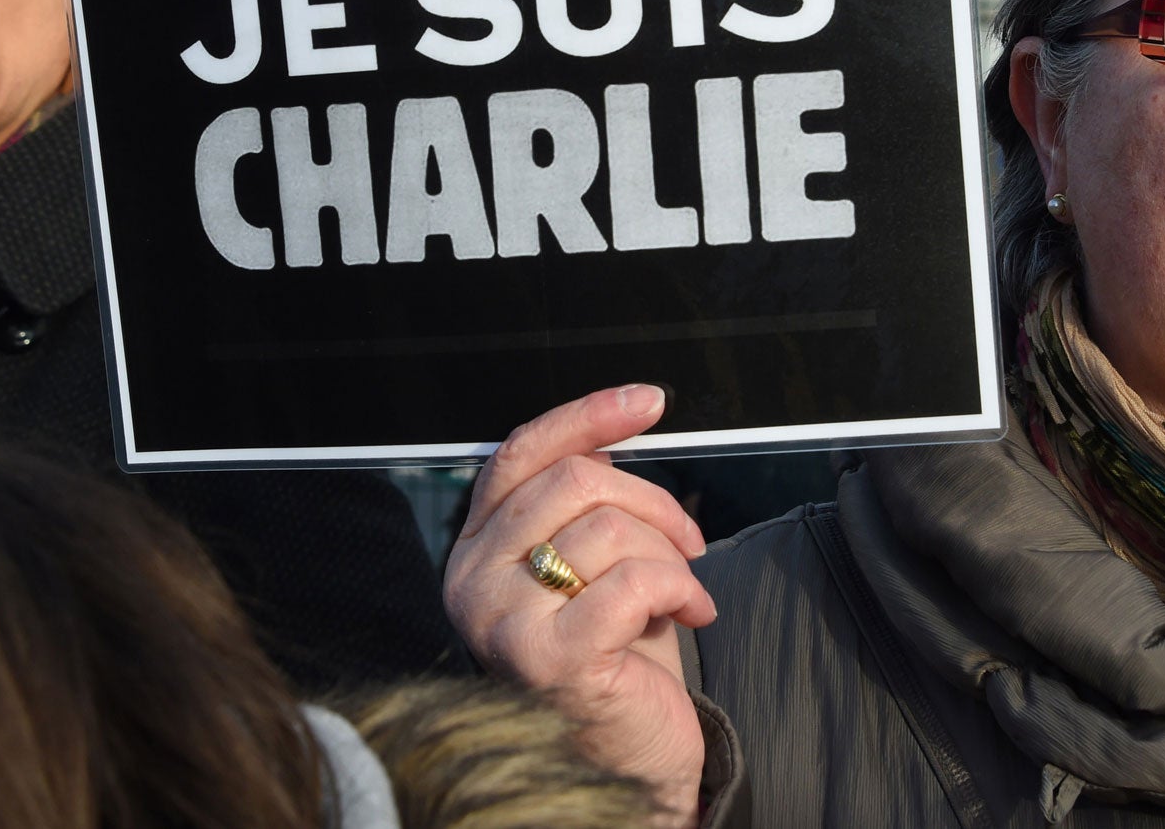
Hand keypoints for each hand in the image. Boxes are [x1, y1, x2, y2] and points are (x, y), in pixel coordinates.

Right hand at [444, 385, 715, 825]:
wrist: (633, 763)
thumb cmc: (616, 661)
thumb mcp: (594, 564)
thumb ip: (583, 503)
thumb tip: (616, 431)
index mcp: (476, 548)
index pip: (523, 452)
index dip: (590, 415)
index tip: (650, 401)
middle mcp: (471, 580)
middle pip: (575, 480)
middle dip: (653, 503)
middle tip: (690, 541)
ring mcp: (501, 620)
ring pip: (608, 528)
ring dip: (672, 556)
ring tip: (684, 592)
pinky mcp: (548, 656)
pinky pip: (633, 581)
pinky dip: (680, 589)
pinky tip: (692, 614)